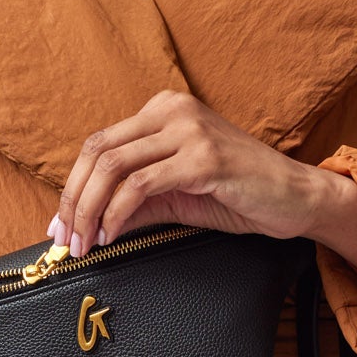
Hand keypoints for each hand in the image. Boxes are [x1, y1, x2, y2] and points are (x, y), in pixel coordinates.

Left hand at [48, 89, 356, 287]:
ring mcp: (189, 131)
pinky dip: (117, 214)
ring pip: (113, 167)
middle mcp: (172, 111)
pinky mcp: (203, 158)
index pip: (97, 145)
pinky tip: (112, 236)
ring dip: (90, 212)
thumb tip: (81, 224)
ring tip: (85, 245)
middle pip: (97, 153)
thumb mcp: (173, 197)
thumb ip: (128, 203)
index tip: (59, 226)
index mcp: (163, 111)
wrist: (297, 198)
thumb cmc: (237, 195)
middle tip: (66, 241)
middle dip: (73, 202)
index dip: (70, 187)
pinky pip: (140, 185)